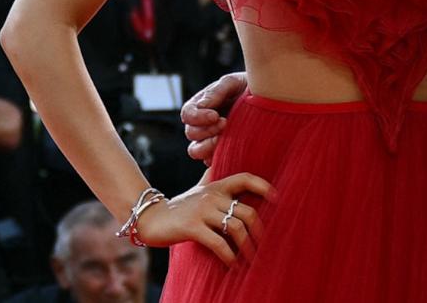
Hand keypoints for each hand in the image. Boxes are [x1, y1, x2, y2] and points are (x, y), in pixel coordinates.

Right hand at [134, 172, 272, 264]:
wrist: (150, 219)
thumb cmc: (179, 207)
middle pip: (247, 211)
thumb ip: (211, 178)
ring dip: (247, 247)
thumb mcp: (197, 189)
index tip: (277, 198)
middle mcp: (211, 196)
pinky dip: (229, 256)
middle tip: (264, 246)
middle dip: (259, 231)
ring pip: (236, 227)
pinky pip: (218, 243)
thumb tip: (221, 161)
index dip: (263, 186)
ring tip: (251, 259)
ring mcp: (202, 211)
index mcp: (215, 186)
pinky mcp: (192, 227)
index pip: (244, 178)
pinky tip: (232, 264)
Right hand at [183, 72, 248, 161]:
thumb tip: (201, 105)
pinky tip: (232, 149)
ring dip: (207, 146)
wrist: (270, 98)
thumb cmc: (248, 87)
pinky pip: (211, 162)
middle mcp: (203, 124)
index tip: (214, 115)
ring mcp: (211, 140)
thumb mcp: (233, 83)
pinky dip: (217, 158)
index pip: (187, 114)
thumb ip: (216, 91)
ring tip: (225, 139)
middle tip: (225, 124)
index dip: (197, 117)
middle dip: (206, 130)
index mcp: (201, 106)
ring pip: (196, 151)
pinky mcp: (222, 152)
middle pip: (191, 133)